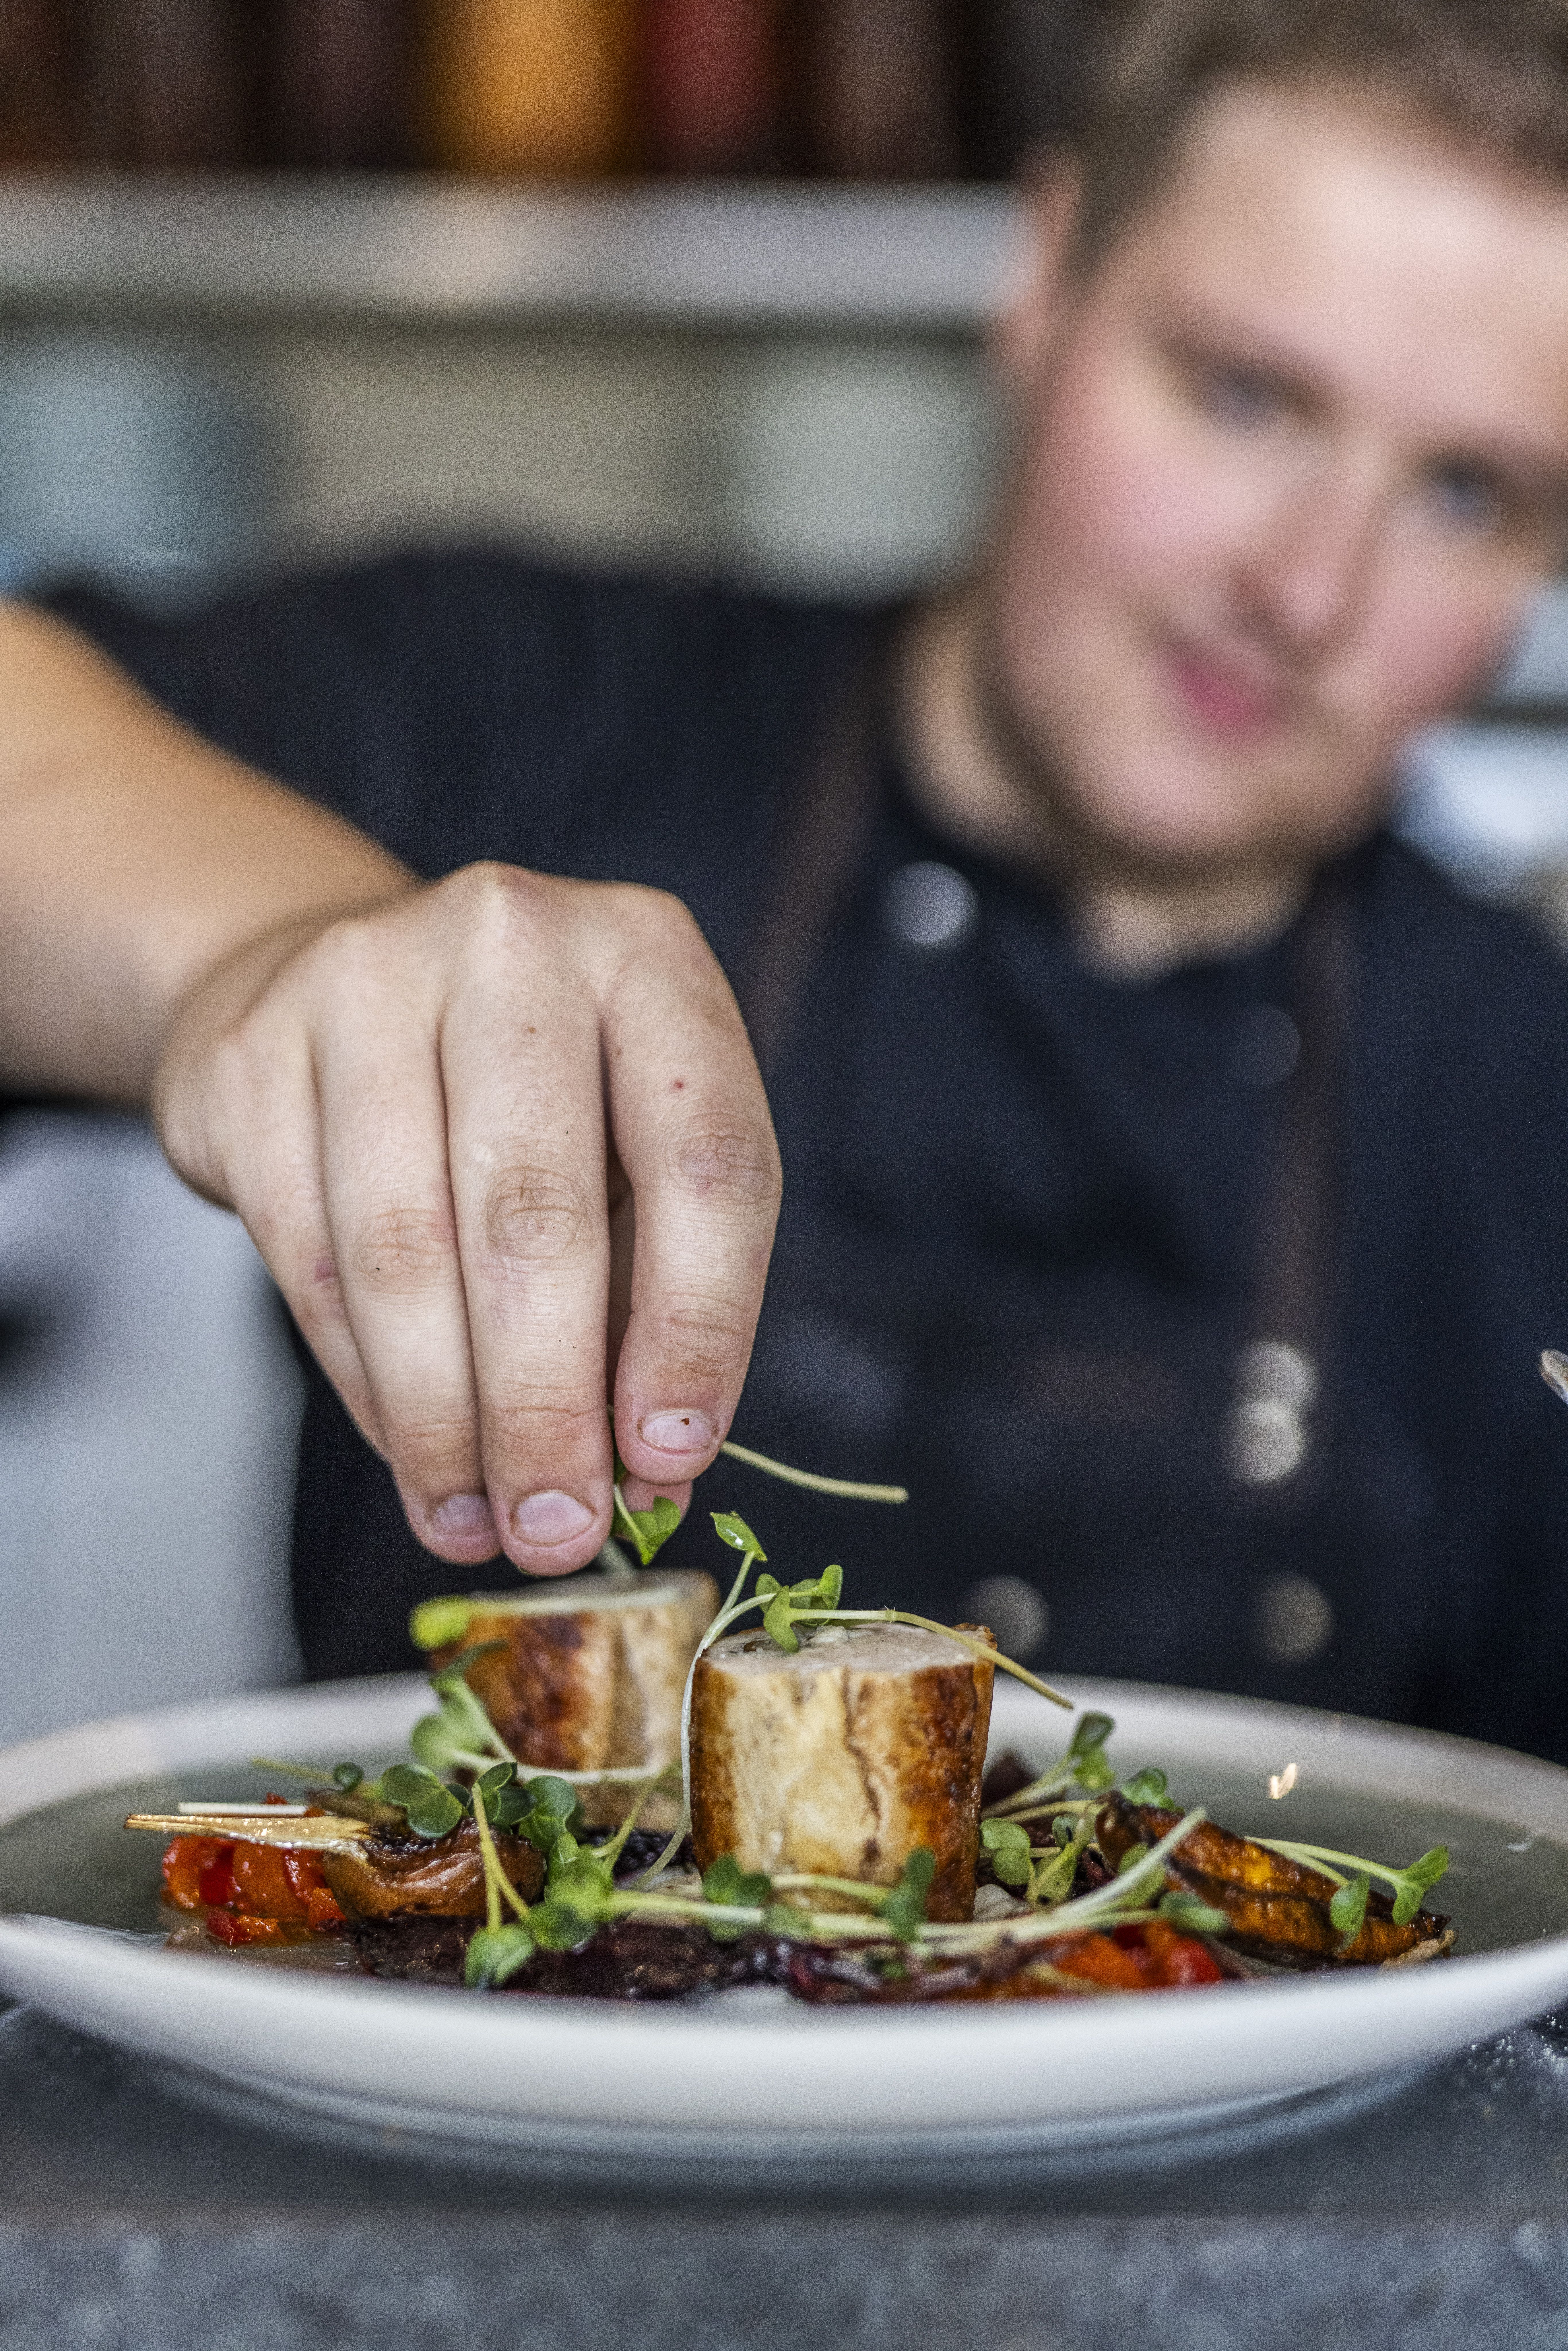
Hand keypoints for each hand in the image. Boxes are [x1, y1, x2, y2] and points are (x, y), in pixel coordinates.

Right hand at [154, 862, 780, 1576]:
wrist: (331, 980)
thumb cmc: (521, 1092)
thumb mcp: (628, 1156)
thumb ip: (650, 1298)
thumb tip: (649, 1473)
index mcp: (649, 958)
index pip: (706, 1163)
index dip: (698, 1327)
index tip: (673, 1454)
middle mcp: (512, 941)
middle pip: (537, 1217)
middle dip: (549, 1407)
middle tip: (558, 1531)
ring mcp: (364, 980)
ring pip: (405, 1253)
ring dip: (446, 1420)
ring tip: (477, 1522)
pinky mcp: (251, 1053)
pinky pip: (307, 1258)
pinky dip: (366, 1383)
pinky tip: (411, 1454)